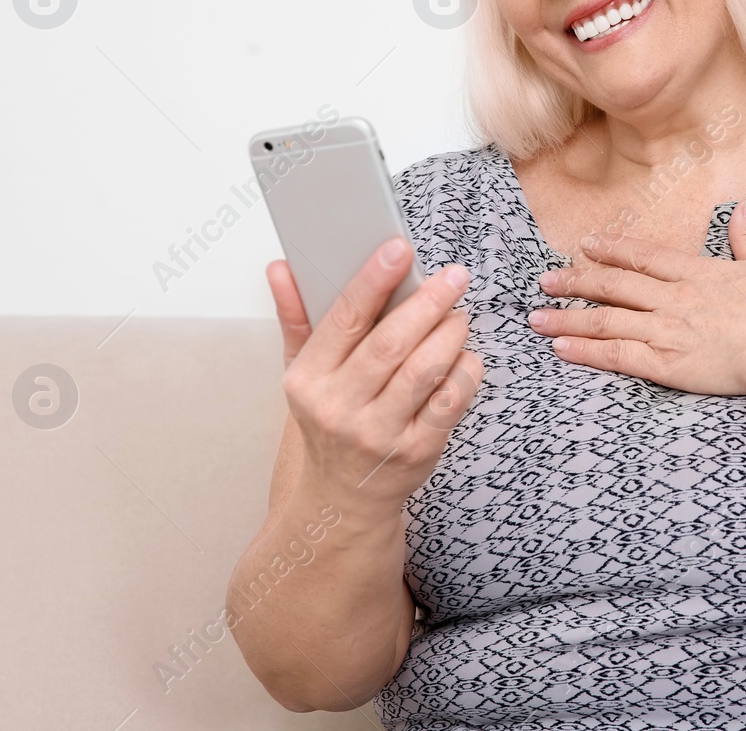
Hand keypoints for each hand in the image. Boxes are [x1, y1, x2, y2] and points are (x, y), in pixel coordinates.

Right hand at [266, 240, 483, 514]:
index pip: (343, 320)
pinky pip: (451, 401)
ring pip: (425, 371)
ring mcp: (379, 434)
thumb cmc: (328, 421)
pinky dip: (465, 371)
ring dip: (450, 334)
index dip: (372, 280)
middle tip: (454, 276)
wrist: (342, 498)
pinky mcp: (416, 452)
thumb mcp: (302, 374)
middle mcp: (339, 408)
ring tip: (459, 314)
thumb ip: (296, 317)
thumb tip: (280, 267)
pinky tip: (465, 355)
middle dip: (428, 303)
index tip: (400, 248)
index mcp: (308, 380)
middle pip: (390, 344)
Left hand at [528, 198, 745, 396]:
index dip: (611, 250)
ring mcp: (668, 331)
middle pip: (614, 286)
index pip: (643, 257)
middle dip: (575, 282)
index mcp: (696, 272)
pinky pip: (618, 356)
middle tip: (546, 281)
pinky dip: (587, 351)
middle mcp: (674, 298)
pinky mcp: (668, 365)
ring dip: (568, 318)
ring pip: (606, 321)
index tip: (585, 246)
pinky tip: (561, 347)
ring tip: (537, 318)